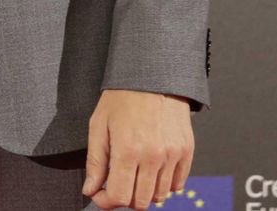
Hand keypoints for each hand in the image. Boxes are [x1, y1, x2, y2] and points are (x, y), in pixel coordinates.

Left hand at [83, 89, 194, 208]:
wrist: (152, 78)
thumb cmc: (121, 99)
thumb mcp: (98, 126)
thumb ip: (95, 162)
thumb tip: (90, 190)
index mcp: (127, 150)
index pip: (119, 196)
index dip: (106, 201)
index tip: (99, 194)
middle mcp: (153, 157)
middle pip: (140, 202)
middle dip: (124, 198)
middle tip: (115, 183)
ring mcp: (172, 156)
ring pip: (159, 196)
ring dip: (143, 191)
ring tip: (132, 174)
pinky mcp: (186, 152)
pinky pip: (177, 185)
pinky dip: (162, 184)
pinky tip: (150, 170)